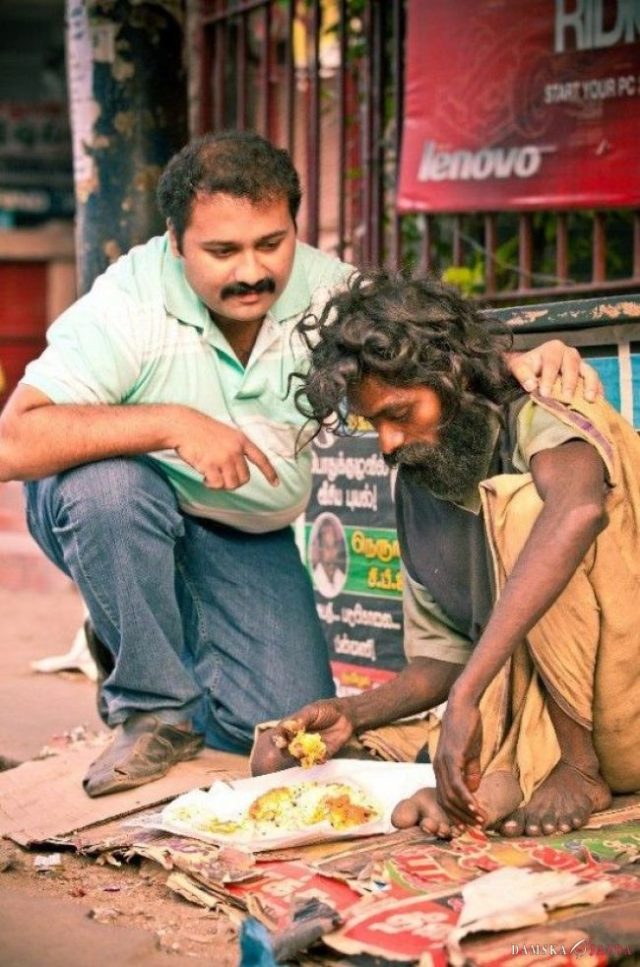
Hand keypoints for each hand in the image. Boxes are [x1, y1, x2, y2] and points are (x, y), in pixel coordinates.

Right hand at [173, 410, 277, 489]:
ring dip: (221, 484)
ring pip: (231, 484)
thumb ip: (235, 449)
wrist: (182, 425)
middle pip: (244, 478)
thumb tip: (237, 471)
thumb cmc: (199, 429)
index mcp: (241, 440)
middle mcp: (235, 450)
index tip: (276, 483)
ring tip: (211, 475)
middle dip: (233, 481)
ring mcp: (223, 457)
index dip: (269, 472)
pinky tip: (204, 477)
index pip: (261, 458)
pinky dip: (210, 485)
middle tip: (220, 476)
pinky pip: (217, 485)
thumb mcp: (225, 433)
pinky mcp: (211, 465)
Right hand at [273, 699, 355, 757]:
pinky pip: (316, 761)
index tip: (280, 742)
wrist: (345, 715)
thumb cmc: (325, 710)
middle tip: (295, 748)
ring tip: (307, 752)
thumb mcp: (312, 711)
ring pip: (300, 758)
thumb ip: (300, 719)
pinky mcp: (321, 755)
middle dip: (290, 751)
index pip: (280, 736)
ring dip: (303, 757)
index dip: (278, 740)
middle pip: (288, 750)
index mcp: (291, 729)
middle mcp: (297, 741)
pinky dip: (318, 759)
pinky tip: (322, 754)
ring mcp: (308, 749)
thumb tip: (289, 727)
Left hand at [433, 697, 485, 827]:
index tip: (469, 824)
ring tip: (480, 821)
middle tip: (475, 828)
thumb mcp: (471, 753)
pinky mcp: (451, 758)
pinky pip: (456, 784)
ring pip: (451, 796)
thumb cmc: (468, 727)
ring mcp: (442, 763)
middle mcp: (438, 768)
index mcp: (441, 768)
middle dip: (460, 817)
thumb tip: (473, 790)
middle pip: (445, 801)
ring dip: (465, 811)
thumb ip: (471, 771)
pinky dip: (466, 798)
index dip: (456, 812)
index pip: (445, 797)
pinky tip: (476, 807)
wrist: (463, 705)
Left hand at [507, 341, 602, 402]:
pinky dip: (598, 391)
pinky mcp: (587, 375)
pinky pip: (596, 381)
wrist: (534, 366)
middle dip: (569, 383)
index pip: (552, 363)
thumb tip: (530, 386)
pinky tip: (598, 402)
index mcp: (553, 349)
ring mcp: (580, 364)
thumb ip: (523, 374)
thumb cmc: (527, 366)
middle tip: (566, 398)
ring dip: (590, 385)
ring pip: (589, 372)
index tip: (544, 393)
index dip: (549, 378)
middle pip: (572, 366)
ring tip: (589, 399)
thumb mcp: (519, 367)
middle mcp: (569, 354)